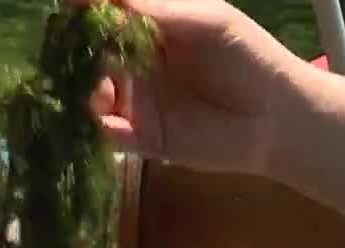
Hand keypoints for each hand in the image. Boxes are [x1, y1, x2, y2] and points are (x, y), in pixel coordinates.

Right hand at [80, 0, 308, 174]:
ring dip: (80, 89)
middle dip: (74, 51)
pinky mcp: (140, 138)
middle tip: (67, 50)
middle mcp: (136, 64)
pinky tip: (95, 117)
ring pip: (91, 93)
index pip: (106, 16)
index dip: (85, 10)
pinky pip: (106, 132)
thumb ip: (159, 8)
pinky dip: (92, 127)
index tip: (69, 6)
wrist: (277, 119)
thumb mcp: (208, 20)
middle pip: (90, 55)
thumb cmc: (250, 58)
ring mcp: (136, 102)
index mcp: (151, 29)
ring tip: (89, 87)